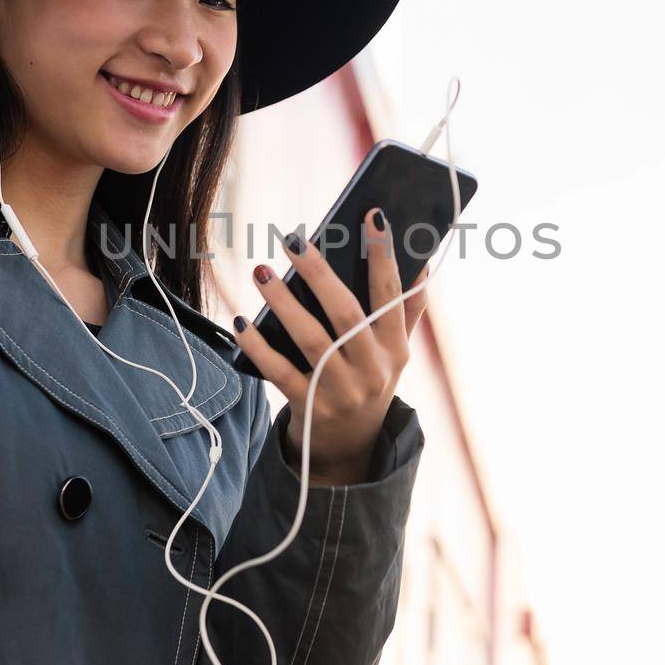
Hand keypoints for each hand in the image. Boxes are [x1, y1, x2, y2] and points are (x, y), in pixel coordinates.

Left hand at [233, 207, 428, 485]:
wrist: (346, 449)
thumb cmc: (368, 382)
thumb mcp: (394, 353)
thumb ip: (406, 311)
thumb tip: (423, 262)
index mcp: (396, 348)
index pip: (392, 295)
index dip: (384, 256)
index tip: (373, 216)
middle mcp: (373, 369)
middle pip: (346, 313)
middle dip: (320, 274)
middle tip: (294, 239)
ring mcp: (341, 391)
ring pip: (310, 338)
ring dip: (283, 302)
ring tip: (261, 271)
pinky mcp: (309, 407)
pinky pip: (279, 371)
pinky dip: (258, 346)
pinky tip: (241, 320)